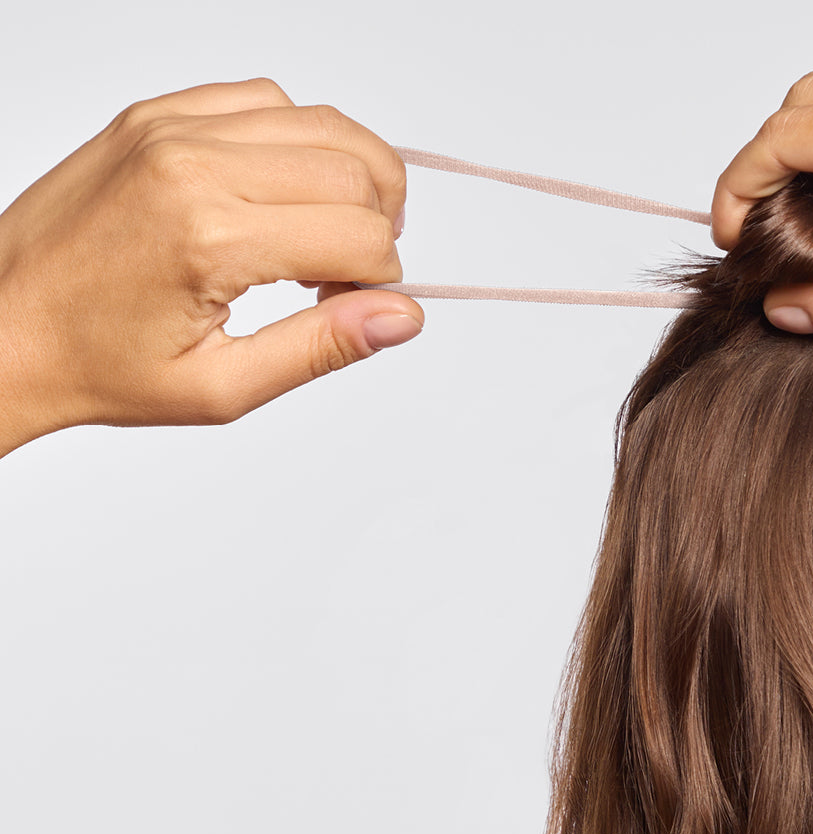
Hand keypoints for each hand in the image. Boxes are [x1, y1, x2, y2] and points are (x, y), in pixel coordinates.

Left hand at [0, 78, 423, 450]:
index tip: (351, 311)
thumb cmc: (101, 365)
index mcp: (210, 237)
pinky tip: (282, 195)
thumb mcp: (222, 387)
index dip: (381, 283)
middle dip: (378, 229)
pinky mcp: (155, 114)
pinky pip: (266, 100)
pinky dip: (299, 143)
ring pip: (323, 124)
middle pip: (356, 170)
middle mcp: (193, 163)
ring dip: (352, 180)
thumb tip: (404, 316)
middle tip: (344, 278)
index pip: (361, 237)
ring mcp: (171, 128)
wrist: (2, 324)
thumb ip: (321, 348)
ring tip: (324, 236)